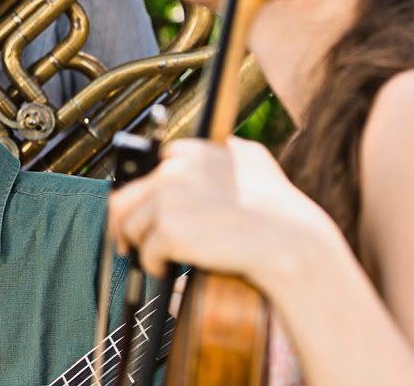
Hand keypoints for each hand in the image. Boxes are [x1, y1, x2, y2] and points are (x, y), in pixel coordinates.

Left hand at [107, 136, 337, 285]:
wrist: (289, 240)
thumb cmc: (278, 207)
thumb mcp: (258, 162)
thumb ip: (235, 152)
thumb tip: (231, 145)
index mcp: (191, 154)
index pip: (148, 170)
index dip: (145, 195)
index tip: (145, 210)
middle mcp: (173, 171)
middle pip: (125, 199)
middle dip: (124, 222)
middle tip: (126, 240)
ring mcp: (168, 200)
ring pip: (130, 227)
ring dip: (139, 245)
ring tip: (150, 256)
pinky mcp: (169, 231)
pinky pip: (146, 253)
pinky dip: (152, 264)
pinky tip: (164, 268)